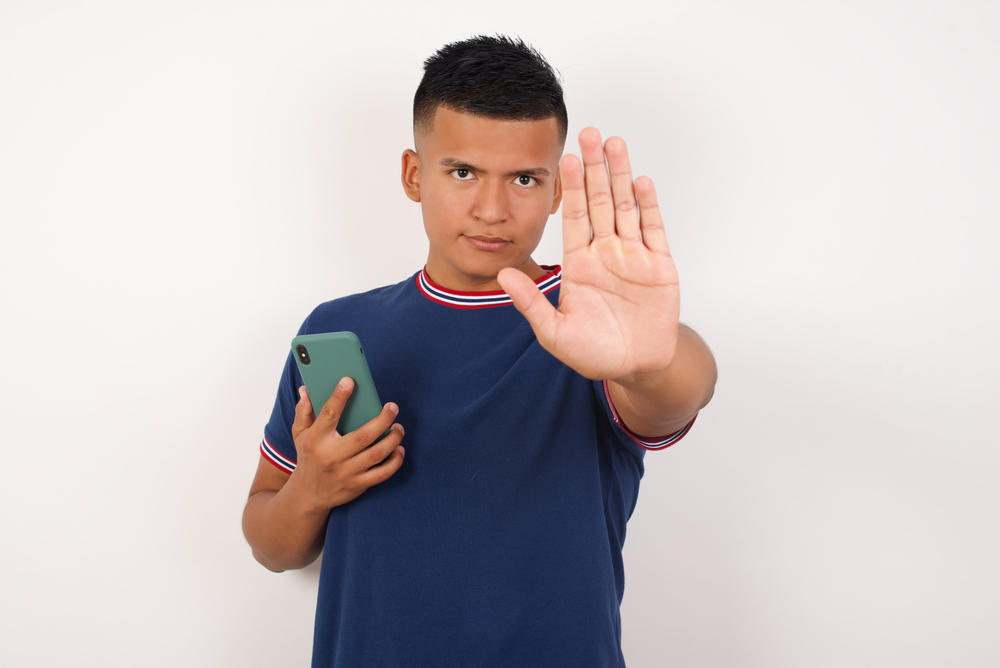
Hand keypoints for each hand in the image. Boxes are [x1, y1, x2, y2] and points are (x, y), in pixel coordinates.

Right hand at [290, 379, 404, 511]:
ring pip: (377, 454)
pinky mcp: (357, 485)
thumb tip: (306, 390)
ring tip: (399, 428)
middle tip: (392, 407)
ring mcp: (346, 473)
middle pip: (364, 436)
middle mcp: (331, 457)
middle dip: (383, 419)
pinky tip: (399, 449)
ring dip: (393, 439)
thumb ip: (303, 412)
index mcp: (316, 440)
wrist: (308, 495)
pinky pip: (382, 474)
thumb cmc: (308, 457)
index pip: (329, 414)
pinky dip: (395, 461)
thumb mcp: (299, 434)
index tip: (350, 381)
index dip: (339, 396)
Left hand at [498, 127, 679, 380]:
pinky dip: (649, 206)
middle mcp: (605, 253)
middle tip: (589, 132)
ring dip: (621, 176)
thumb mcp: (554, 333)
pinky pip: (654, 230)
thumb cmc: (593, 353)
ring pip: (626, 207)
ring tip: (615, 143)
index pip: (572, 217)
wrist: (635, 368)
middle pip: (598, 201)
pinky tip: (642, 182)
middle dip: (594, 168)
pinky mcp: (659, 267)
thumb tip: (502, 275)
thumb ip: (531, 304)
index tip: (564, 158)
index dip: (569, 187)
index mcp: (578, 264)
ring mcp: (633, 257)